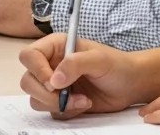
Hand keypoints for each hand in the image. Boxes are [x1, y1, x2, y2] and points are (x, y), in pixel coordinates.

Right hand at [19, 35, 159, 119]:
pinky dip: (66, 112)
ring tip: (82, 100)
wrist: (131, 85)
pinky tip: (84, 104)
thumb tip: (55, 79)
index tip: (53, 82)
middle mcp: (51, 65)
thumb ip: (76, 63)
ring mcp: (55, 85)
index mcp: (56, 47)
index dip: (36, 70)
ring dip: (58, 104)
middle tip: (66, 96)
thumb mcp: (99, 59)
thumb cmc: (118, 65)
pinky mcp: (61, 102)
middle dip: (45, 93)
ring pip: (36, 99)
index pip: (30, 56)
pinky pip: (51, 112)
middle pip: (28, 81)